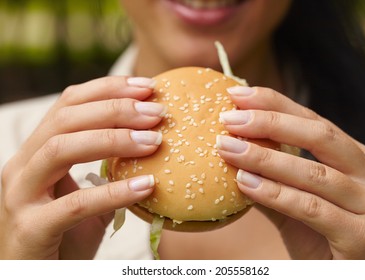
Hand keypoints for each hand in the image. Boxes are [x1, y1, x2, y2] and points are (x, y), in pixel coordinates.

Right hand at [0, 76, 165, 258]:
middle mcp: (22, 166)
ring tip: (154, 140)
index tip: (147, 86)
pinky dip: (114, 192)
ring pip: (61, 149)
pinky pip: (75, 203)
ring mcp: (21, 196)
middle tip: (157, 113)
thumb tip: (149, 142)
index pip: (69, 103)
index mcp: (37, 151)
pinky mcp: (30, 228)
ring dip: (114, 140)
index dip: (108, 89)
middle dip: (115, 109)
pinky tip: (147, 185)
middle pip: (66, 119)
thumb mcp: (86, 196)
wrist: (38, 277)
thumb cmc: (64, 236)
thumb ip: (107, 171)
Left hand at [217, 86, 364, 258]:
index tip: (237, 95)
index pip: (313, 121)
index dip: (275, 104)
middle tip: (229, 118)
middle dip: (270, 122)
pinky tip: (245, 184)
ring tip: (227, 148)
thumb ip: (271, 181)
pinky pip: (310, 208)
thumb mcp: (297, 204)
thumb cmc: (325, 239)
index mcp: (356, 159)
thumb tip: (232, 155)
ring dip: (264, 157)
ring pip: (313, 172)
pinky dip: (275, 194)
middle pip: (319, 136)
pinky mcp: (362, 235)